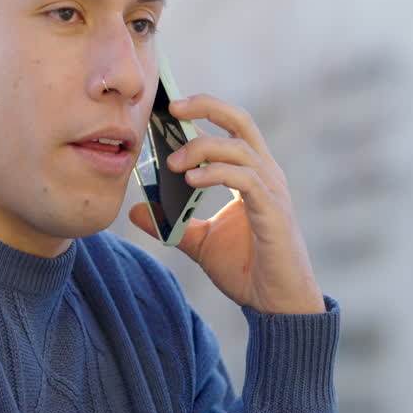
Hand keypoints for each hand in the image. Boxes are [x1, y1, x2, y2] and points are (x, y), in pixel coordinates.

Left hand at [128, 94, 324, 314]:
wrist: (276, 306)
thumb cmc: (248, 270)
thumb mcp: (200, 243)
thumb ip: (173, 223)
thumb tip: (136, 209)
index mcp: (253, 175)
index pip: (232, 127)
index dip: (205, 109)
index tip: (171, 107)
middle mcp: (267, 175)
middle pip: (241, 121)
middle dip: (208, 106)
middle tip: (173, 108)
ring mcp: (273, 192)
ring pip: (239, 148)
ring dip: (202, 149)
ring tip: (173, 164)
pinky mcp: (273, 212)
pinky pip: (245, 179)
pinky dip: (217, 173)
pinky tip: (192, 179)